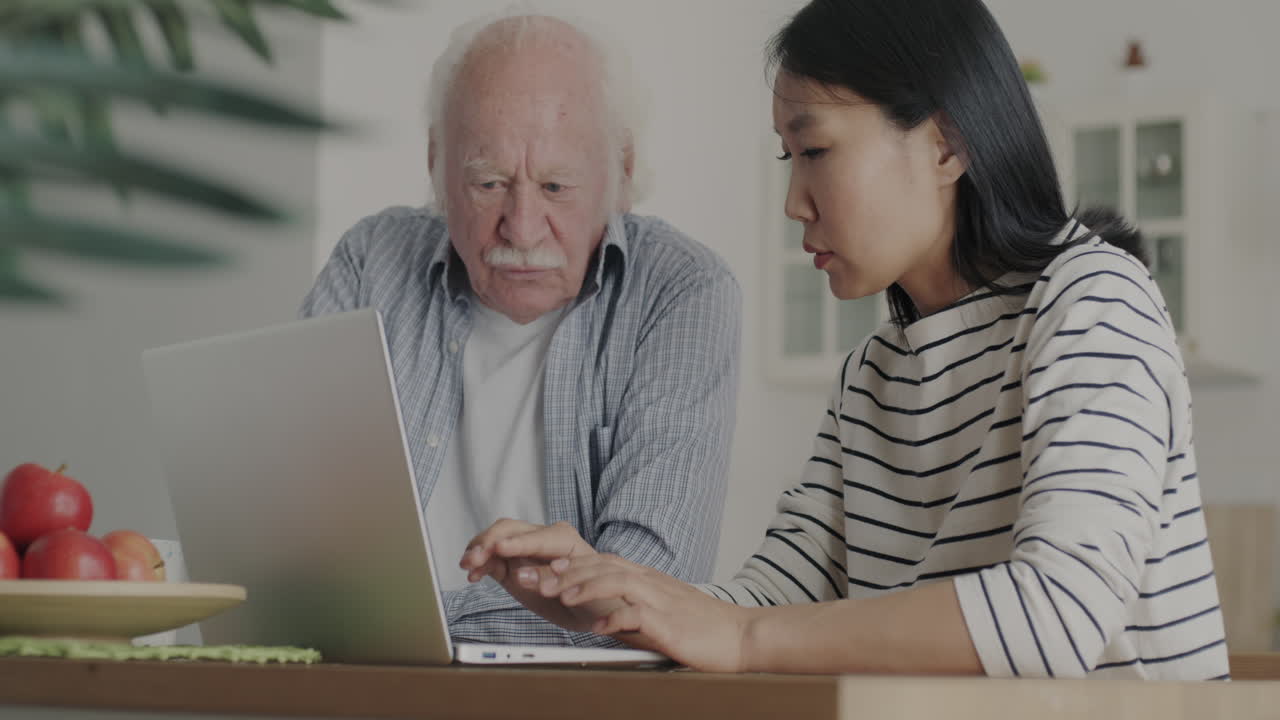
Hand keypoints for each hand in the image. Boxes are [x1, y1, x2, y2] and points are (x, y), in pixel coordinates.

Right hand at [459, 519, 621, 631]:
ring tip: (467, 566)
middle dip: (489, 543)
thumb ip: (549, 578)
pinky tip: (473, 575)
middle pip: (510, 530)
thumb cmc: (593, 595)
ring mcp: (525, 549)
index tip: (498, 548)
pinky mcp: (512, 563)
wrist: (594, 609)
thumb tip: (520, 574)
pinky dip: (480, 563)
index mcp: (565, 539)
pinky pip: (492, 557)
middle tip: (473, 560)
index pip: (536, 537)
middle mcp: (542, 538)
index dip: (516, 542)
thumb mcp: (580, 589)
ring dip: (479, 550)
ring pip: (497, 539)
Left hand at [547, 553, 753, 671]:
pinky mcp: (669, 623)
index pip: (604, 561)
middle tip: (538, 578)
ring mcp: (661, 600)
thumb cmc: (702, 627)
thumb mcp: (662, 610)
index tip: (546, 566)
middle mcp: (651, 583)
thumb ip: (634, 609)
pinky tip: (597, 628)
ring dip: (585, 587)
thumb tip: (602, 618)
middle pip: (603, 566)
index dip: (573, 562)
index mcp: (648, 579)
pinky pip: (637, 616)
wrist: (741, 635)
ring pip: (616, 582)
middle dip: (567, 571)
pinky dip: (614, 620)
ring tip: (561, 596)